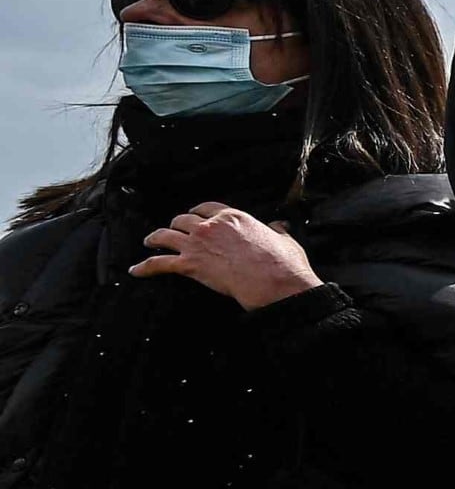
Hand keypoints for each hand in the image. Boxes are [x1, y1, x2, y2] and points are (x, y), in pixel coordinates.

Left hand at [131, 204, 318, 309]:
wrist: (273, 281)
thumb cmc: (282, 263)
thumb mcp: (285, 240)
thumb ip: (278, 231)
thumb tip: (279, 226)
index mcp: (233, 217)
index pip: (208, 207)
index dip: (199, 211)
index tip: (197, 215)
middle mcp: (210, 226)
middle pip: (184, 219)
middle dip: (177, 224)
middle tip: (173, 230)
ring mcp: (197, 244)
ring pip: (166, 235)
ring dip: (155, 238)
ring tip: (150, 241)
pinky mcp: (189, 265)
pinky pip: (159, 264)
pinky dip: (145, 267)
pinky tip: (135, 270)